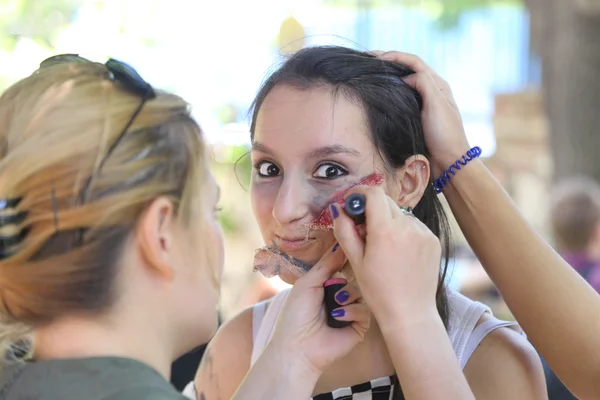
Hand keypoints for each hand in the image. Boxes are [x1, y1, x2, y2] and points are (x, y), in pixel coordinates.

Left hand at [267, 243, 370, 374]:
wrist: (298, 347)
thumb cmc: (296, 314)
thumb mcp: (308, 283)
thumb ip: (326, 264)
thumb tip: (340, 243)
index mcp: (326, 284)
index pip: (343, 266)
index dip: (348, 258)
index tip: (355, 245)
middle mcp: (340, 295)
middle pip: (357, 276)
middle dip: (349, 277)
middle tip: (340, 281)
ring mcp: (351, 310)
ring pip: (364, 291)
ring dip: (350, 294)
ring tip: (337, 302)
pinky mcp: (360, 326)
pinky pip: (366, 310)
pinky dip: (354, 310)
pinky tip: (339, 316)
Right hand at [331, 186, 441, 322]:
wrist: (410, 314)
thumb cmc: (378, 292)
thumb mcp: (355, 262)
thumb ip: (345, 231)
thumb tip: (337, 208)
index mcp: (385, 230)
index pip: (373, 193)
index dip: (359, 193)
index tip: (351, 203)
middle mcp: (408, 226)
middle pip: (386, 202)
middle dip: (372, 209)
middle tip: (362, 230)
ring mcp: (424, 233)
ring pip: (400, 214)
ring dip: (388, 221)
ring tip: (382, 247)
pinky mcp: (433, 240)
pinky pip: (414, 226)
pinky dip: (403, 231)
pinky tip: (398, 252)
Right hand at [372, 50, 470, 176]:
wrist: (449, 162)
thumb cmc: (445, 134)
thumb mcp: (437, 105)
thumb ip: (423, 84)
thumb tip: (406, 76)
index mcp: (438, 85)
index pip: (414, 62)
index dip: (394, 56)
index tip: (375, 57)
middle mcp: (431, 91)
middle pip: (407, 69)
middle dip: (388, 61)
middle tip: (367, 60)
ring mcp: (423, 104)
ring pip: (403, 82)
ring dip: (388, 75)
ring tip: (370, 72)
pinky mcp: (416, 116)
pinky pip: (401, 97)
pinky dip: (389, 91)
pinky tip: (378, 93)